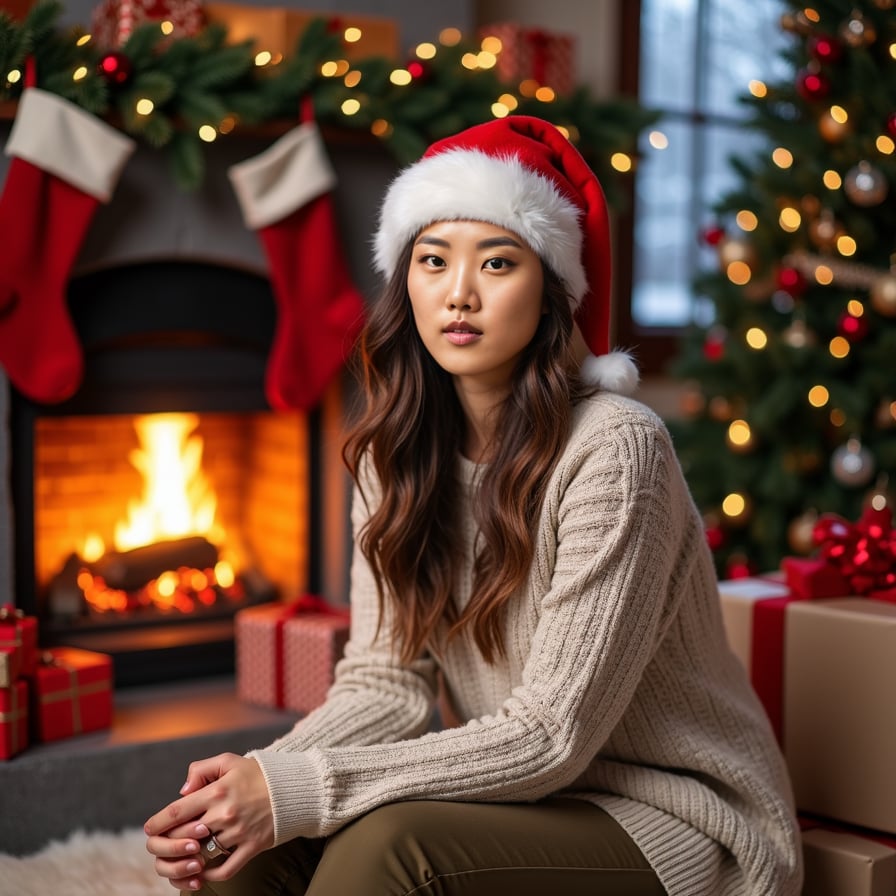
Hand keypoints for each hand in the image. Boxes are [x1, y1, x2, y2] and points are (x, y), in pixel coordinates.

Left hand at [144, 753, 273, 889]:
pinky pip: (225, 869)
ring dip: (189, 858)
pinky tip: (203, 872)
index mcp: (217, 791)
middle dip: (169, 842)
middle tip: (165, 843)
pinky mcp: (251, 847)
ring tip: (183, 857)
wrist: (293, 789)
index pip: (176, 812)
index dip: (158, 823)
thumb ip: (201, 770)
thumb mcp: (229, 761)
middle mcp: (224, 813)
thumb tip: (182, 791)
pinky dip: (210, 874)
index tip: (149, 829)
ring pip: (202, 854)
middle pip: (183, 837)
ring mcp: (238, 833)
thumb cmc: (258, 774)